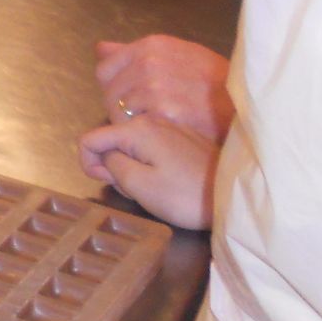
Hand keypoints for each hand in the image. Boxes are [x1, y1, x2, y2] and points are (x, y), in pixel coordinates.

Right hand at [77, 114, 217, 228]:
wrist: (233, 199)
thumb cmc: (185, 196)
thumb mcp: (137, 185)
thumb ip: (109, 165)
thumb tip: (103, 157)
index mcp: (136, 129)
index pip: (88, 139)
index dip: (88, 164)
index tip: (109, 183)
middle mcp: (150, 121)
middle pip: (109, 141)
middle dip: (111, 167)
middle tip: (135, 189)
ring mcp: (168, 128)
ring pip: (128, 146)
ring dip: (129, 168)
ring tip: (151, 188)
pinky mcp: (181, 139)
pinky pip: (147, 148)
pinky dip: (146, 164)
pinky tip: (164, 181)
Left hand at [96, 35, 232, 142]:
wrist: (246, 107)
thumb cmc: (215, 83)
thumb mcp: (179, 56)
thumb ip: (136, 53)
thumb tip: (100, 48)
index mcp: (152, 46)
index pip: (105, 69)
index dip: (114, 87)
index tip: (130, 97)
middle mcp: (149, 62)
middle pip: (110, 93)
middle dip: (121, 107)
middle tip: (148, 115)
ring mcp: (154, 88)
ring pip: (118, 112)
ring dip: (130, 123)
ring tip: (157, 124)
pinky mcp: (162, 113)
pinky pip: (132, 127)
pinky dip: (141, 133)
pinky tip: (161, 132)